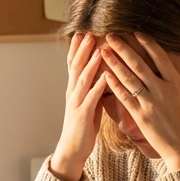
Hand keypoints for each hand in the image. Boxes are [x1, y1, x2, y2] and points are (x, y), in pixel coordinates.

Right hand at [49, 33, 108, 180]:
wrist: (73, 149)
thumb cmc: (83, 125)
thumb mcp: (87, 102)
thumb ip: (92, 86)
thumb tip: (102, 71)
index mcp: (74, 89)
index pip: (74, 63)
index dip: (77, 47)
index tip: (82, 31)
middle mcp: (73, 93)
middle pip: (76, 66)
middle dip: (82, 49)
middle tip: (88, 32)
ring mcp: (76, 103)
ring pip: (82, 79)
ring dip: (90, 63)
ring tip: (98, 49)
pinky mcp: (83, 115)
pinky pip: (91, 98)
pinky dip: (98, 87)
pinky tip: (106, 78)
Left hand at [101, 33, 179, 171]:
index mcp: (177, 84)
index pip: (160, 57)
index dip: (147, 43)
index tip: (136, 32)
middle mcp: (162, 90)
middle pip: (139, 64)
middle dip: (123, 48)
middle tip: (111, 35)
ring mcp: (149, 103)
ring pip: (129, 78)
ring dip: (114, 63)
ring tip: (103, 50)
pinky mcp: (140, 116)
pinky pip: (124, 97)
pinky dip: (114, 84)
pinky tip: (105, 74)